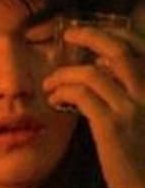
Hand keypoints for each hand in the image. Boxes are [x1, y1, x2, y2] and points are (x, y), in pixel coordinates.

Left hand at [43, 23, 144, 187]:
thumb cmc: (144, 154)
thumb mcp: (144, 114)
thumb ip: (129, 90)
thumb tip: (101, 65)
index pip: (141, 45)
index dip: (114, 32)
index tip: (90, 33)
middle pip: (120, 49)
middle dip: (91, 35)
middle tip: (69, 35)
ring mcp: (134, 109)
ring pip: (94, 72)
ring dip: (66, 73)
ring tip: (51, 82)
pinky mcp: (112, 127)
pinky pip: (82, 96)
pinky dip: (63, 91)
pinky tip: (55, 98)